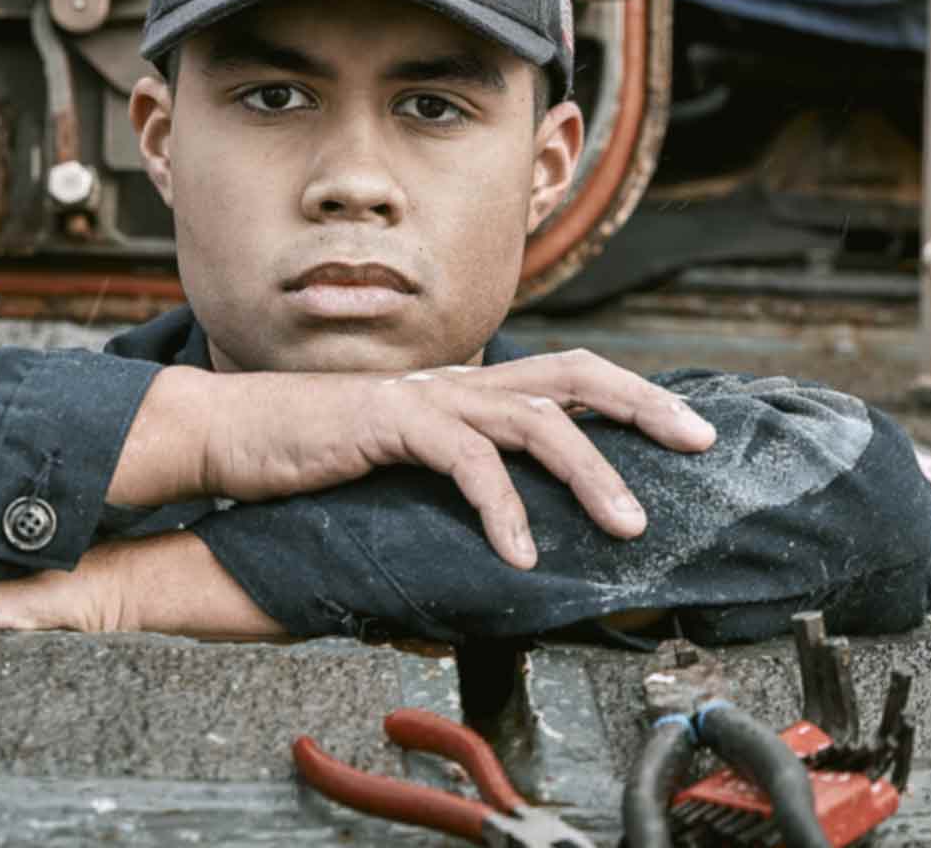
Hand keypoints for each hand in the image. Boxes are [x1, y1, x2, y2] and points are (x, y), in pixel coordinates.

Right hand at [114, 351, 715, 568]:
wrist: (231, 433)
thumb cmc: (310, 458)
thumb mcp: (400, 472)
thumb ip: (452, 489)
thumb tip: (503, 543)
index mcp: (467, 391)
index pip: (566, 377)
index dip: (631, 394)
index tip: (686, 428)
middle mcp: (459, 384)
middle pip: (574, 376)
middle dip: (644, 404)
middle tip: (699, 440)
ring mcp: (428, 400)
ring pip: (535, 420)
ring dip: (590, 473)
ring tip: (627, 524)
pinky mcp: (391, 423)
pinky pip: (465, 462)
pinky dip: (500, 508)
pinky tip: (516, 554)